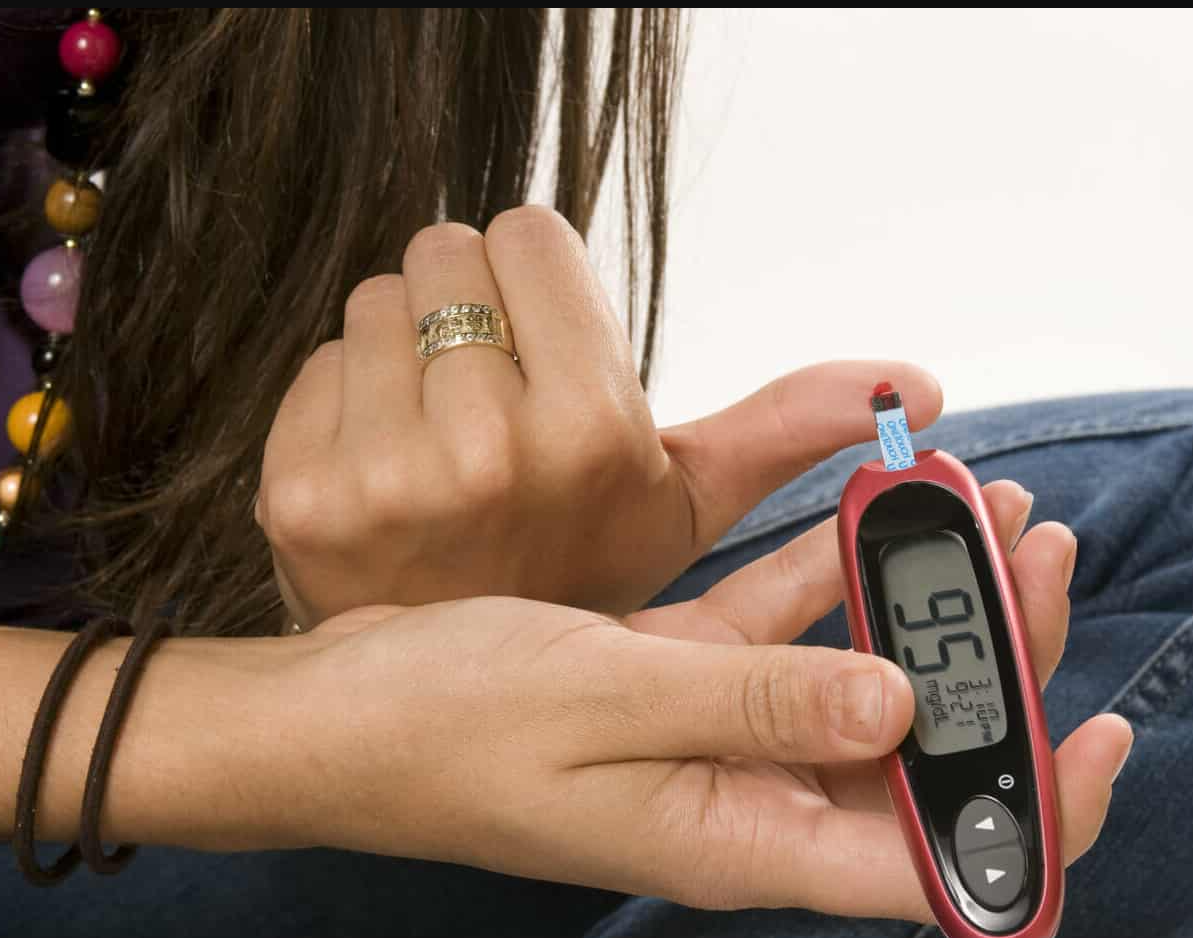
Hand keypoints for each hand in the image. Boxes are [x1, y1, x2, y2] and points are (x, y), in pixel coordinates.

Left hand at [256, 204, 943, 627]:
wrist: (448, 685)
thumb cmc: (571, 574)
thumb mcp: (685, 508)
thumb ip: (786, 430)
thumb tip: (917, 386)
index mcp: (593, 435)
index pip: (529, 233)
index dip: (541, 287)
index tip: (549, 352)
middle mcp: (487, 456)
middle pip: (448, 250)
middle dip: (476, 313)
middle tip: (496, 401)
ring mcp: (384, 476)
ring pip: (382, 297)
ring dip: (414, 353)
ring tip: (448, 439)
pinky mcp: (302, 491)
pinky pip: (320, 361)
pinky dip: (350, 399)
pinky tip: (388, 470)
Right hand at [277, 481, 1130, 918]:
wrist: (336, 715)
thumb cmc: (440, 725)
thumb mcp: (602, 707)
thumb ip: (755, 708)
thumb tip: (902, 713)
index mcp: (731, 838)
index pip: (925, 867)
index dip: (1025, 811)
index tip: (1097, 731)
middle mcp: (736, 799)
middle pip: (909, 753)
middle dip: (987, 659)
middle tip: (1028, 548)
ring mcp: (707, 735)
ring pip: (850, 676)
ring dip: (910, 596)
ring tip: (971, 505)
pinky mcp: (674, 682)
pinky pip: (776, 628)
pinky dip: (821, 572)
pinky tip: (861, 509)